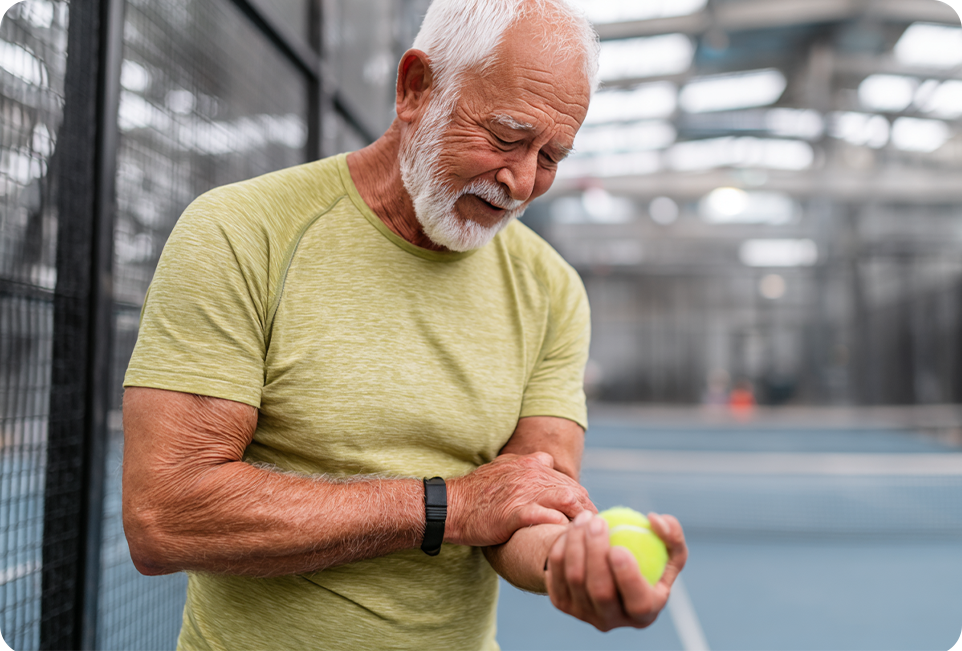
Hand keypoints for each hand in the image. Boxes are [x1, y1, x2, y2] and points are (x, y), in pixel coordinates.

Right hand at [445, 452, 594, 546]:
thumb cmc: (476, 492)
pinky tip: (565, 533)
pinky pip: (546, 517)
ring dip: (580, 517)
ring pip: (566, 500)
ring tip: (585, 533)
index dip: (580, 498)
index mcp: (531, 463)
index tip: (586, 514)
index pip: (568, 480)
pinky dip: (559, 525)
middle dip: (587, 510)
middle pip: (573, 490)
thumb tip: (545, 460)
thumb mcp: (503, 467)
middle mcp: (532, 474)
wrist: (450, 506)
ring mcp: (525, 492)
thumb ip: (526, 464)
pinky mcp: (516, 511)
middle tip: (594, 529)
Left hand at [546, 510, 687, 630]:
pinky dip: (562, 547)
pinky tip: (573, 528)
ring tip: (586, 517)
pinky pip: (556, 572)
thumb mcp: (668, 549)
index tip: (620, 547)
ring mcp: (584, 614)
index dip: (628, 578)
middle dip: (597, 552)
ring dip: (577, 542)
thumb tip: (654, 521)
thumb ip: (671, 535)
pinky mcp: (562, 602)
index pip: (638, 603)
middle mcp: (612, 621)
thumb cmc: (646, 557)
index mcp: (644, 614)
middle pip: (601, 591)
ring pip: (575, 578)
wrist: (607, 568)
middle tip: (599, 521)